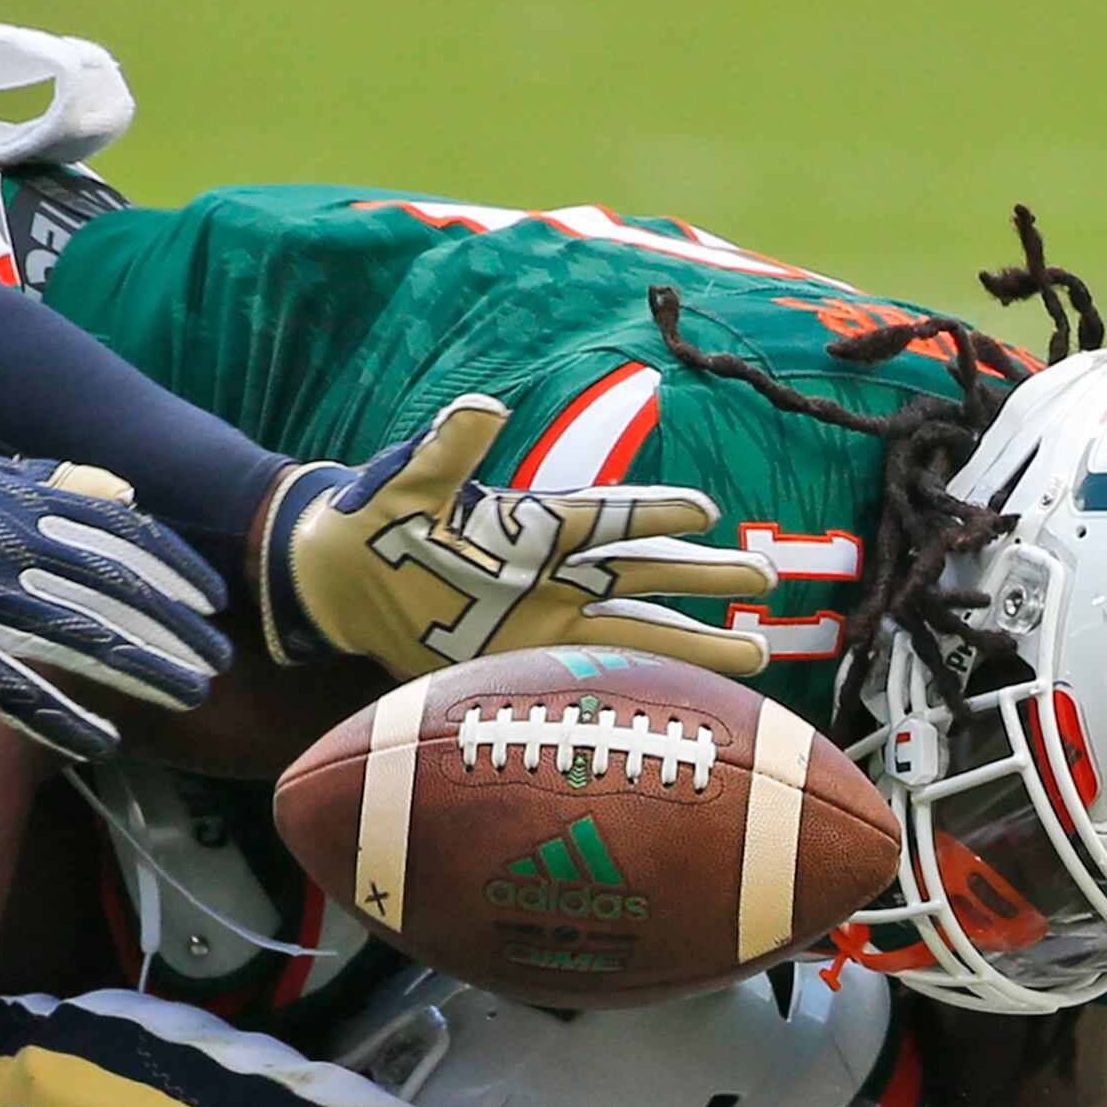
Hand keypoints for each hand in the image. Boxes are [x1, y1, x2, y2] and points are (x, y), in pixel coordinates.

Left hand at [256, 395, 772, 679]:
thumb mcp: (405, 484)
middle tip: (765, 578)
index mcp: (531, 524)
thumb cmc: (373, 521)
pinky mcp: (524, 664)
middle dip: (702, 577)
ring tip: (758, 651)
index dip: (650, 512)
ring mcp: (544, 622)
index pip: (603, 517)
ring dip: (693, 642)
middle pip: (641, 574)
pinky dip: (640, 686)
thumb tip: (483, 406)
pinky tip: (689, 700)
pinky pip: (595, 675)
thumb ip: (447, 451)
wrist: (340, 585)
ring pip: (635, 630)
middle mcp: (552, 574)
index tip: (703, 512)